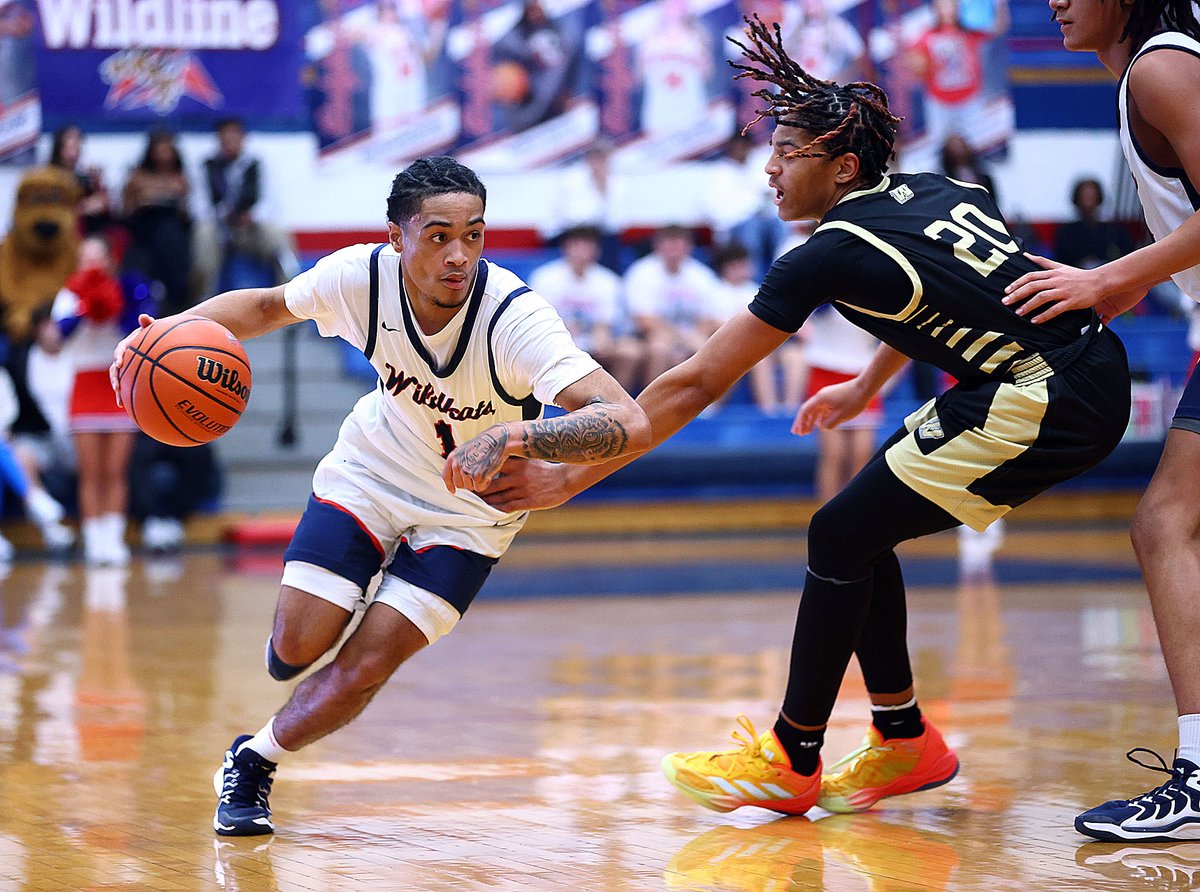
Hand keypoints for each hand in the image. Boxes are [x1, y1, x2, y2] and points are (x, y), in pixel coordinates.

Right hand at [109, 313, 154, 405]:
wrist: (161, 340)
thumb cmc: (158, 333)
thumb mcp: (154, 327)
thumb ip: (148, 323)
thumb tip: (144, 316)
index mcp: (128, 345)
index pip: (120, 350)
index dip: (119, 356)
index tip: (120, 362)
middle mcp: (125, 357)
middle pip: (116, 369)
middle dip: (115, 378)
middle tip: (117, 387)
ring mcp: (128, 367)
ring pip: (120, 380)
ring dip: (119, 391)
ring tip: (120, 402)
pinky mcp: (133, 375)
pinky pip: (130, 385)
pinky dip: (129, 395)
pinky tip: (132, 408)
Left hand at [443, 423, 512, 493]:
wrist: (496, 441)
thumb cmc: (484, 445)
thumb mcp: (465, 451)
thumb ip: (459, 463)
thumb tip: (457, 478)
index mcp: (453, 457)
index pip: (446, 476)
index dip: (449, 485)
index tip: (453, 491)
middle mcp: (457, 464)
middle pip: (459, 485)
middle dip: (468, 483)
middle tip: (478, 476)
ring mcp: (466, 470)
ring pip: (469, 487)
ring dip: (477, 483)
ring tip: (484, 472)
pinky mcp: (476, 476)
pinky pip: (478, 488)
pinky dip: (484, 484)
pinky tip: (489, 475)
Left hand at [479, 457, 579, 511]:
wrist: (565, 479)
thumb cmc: (546, 469)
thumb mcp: (530, 458)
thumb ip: (515, 460)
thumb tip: (498, 456)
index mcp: (518, 464)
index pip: (493, 467)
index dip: (481, 472)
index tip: (471, 475)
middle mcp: (518, 477)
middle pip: (492, 485)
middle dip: (479, 490)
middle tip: (468, 492)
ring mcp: (523, 490)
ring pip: (498, 497)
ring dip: (486, 501)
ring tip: (476, 502)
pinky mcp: (529, 502)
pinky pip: (509, 507)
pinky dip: (498, 509)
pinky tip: (490, 511)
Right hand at [792, 379, 869, 434]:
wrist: (866, 386)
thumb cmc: (854, 401)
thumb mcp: (842, 416)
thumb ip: (829, 424)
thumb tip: (821, 427)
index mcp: (820, 399)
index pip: (805, 411)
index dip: (800, 423)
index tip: (797, 432)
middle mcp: (821, 397)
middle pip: (808, 411)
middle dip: (802, 422)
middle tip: (797, 433)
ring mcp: (827, 396)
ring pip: (815, 410)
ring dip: (810, 420)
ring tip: (807, 431)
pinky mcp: (833, 397)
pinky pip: (822, 408)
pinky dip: (819, 417)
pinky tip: (819, 424)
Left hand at [1002, 254, 1132, 322]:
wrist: (1100, 281)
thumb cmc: (1078, 276)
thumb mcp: (1060, 267)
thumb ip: (1042, 262)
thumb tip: (1026, 255)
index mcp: (1053, 273)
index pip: (1030, 276)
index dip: (1017, 283)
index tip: (1006, 291)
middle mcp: (1057, 280)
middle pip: (1033, 286)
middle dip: (1017, 295)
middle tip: (1005, 303)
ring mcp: (1064, 291)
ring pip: (1042, 297)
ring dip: (1028, 306)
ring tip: (1018, 313)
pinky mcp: (1072, 301)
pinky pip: (1055, 309)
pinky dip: (1044, 315)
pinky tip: (1035, 321)